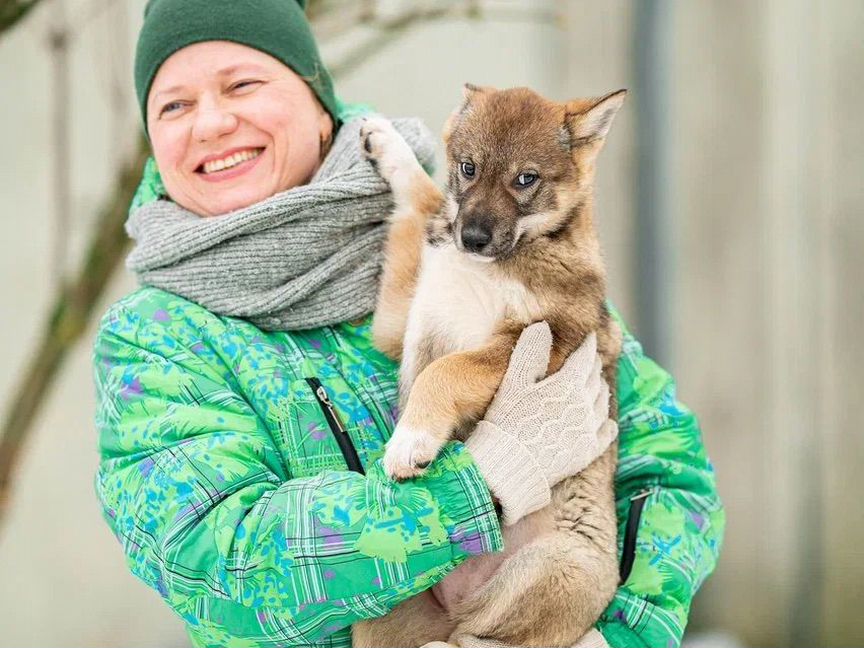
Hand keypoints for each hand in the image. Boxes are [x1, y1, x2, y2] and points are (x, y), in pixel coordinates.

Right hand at [465, 322, 617, 524]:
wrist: (509, 467)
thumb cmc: (506, 422)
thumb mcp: (513, 384)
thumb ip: (528, 353)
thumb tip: (542, 326)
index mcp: (568, 384)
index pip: (585, 358)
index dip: (587, 346)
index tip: (589, 338)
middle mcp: (585, 405)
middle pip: (595, 379)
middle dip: (593, 367)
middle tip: (591, 360)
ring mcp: (588, 430)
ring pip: (602, 403)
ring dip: (601, 391)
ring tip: (597, 385)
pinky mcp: (588, 452)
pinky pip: (606, 432)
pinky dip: (608, 423)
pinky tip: (607, 422)